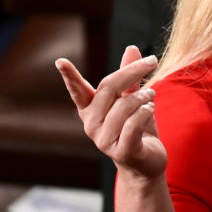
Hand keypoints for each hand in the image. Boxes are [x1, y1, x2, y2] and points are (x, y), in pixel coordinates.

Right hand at [56, 45, 167, 182]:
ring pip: (124, 106)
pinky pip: (133, 125)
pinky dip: (144, 112)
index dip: (70, 77)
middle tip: (152, 61)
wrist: (147, 164)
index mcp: (91, 111)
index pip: (78, 91)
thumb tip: (132, 47)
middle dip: (131, 71)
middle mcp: (92, 125)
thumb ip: (131, 77)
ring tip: (152, 94)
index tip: (60, 61)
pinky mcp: (122, 151)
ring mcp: (104, 140)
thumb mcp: (134, 99)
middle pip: (108, 88)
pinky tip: (151, 108)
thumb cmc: (138, 129)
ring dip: (143, 96)